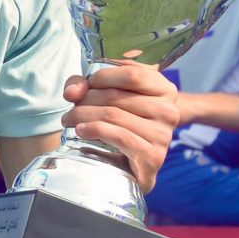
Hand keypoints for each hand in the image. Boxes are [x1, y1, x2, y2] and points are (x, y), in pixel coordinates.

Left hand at [61, 62, 178, 192]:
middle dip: (85, 100)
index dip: (103, 77)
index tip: (86, 85)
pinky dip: (95, 130)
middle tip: (70, 108)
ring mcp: (163, 135)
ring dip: (82, 115)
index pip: (132, 74)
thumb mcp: (105, 93)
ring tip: (69, 120)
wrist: (136, 163)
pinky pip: (120, 136)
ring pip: (114, 115)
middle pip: (116, 96)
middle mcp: (169, 111)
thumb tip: (72, 92)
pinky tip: (80, 131)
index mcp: (164, 89)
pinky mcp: (153, 156)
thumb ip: (85, 84)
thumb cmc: (120, 120)